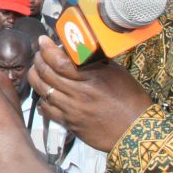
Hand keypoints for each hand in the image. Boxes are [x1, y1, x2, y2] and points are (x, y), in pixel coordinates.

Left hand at [28, 37, 152, 152]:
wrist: (136, 131)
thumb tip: (79, 51)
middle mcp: (78, 93)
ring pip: (43, 91)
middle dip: (38, 60)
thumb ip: (95, 62)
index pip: (59, 61)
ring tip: (36, 70)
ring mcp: (72, 110)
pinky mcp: (70, 124)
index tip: (43, 41)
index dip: (47, 49)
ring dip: (36, 78)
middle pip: (47, 74)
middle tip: (39, 54)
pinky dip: (42, 100)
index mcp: (91, 77)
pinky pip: (47, 111)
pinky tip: (43, 94)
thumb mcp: (116, 73)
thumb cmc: (130, 100)